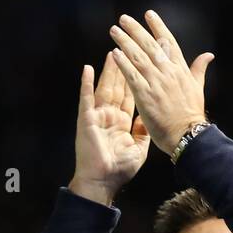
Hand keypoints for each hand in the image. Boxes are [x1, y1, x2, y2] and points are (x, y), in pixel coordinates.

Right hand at [69, 51, 150, 205]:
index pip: (131, 95)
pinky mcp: (87, 120)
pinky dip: (86, 84)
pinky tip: (87, 69)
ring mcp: (97, 116)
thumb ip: (142, 131)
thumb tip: (147, 118)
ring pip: (104, 88)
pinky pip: (87, 99)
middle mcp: (110, 116)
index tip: (143, 63)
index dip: (136, 79)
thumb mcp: (138, 148)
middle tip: (129, 50)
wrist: (103, 183)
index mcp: (122, 122)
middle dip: (124, 68)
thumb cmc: (119, 169)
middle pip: (118, 87)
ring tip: (111, 52)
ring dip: (108, 71)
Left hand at [108, 10, 213, 154]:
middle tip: (123, 19)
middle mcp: (168, 72)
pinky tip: (114, 53)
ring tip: (114, 31)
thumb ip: (199, 69)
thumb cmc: (192, 114)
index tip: (148, 14)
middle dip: (136, 30)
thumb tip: (208, 55)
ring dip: (125, 42)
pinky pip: (132, 75)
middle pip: (150, 45)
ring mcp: (156, 83)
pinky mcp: (146, 95)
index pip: (168, 42)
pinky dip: (123, 63)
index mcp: (180, 69)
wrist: (188, 135)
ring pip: (138, 57)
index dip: (158, 26)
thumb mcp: (198, 88)